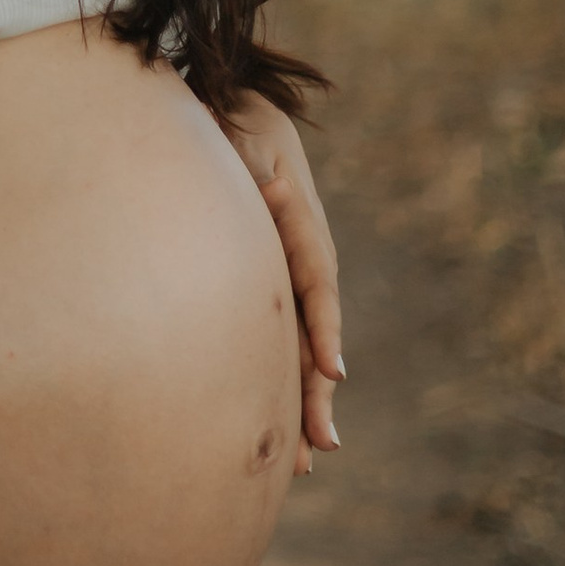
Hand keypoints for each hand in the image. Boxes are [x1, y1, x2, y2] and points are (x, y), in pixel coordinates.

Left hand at [222, 92, 341, 469]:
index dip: (323, 329)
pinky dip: (284, 382)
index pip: (316, 285)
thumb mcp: (241, 138)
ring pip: (300, 346)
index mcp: (299, 224)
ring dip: (303, 401)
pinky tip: (286, 426)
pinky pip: (281, 339)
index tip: (331, 372)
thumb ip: (254, 169)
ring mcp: (290, 274)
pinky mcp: (271, 285)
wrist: (234, 109)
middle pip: (313, 331)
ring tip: (308, 457)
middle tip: (320, 447)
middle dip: (315, 392)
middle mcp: (304, 257)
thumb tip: (269, 190)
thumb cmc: (232, 123)